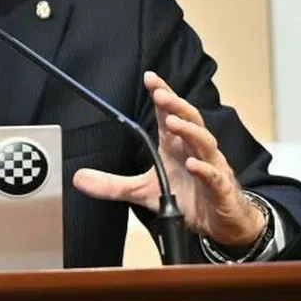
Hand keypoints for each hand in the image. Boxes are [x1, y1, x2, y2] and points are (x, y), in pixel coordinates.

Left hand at [72, 71, 264, 247]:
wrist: (220, 222)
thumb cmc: (187, 197)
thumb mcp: (144, 191)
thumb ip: (113, 184)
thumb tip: (79, 178)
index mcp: (176, 146)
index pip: (170, 113)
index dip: (163, 94)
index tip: (150, 78)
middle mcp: (194, 150)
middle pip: (189, 120)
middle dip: (176, 105)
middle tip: (160, 94)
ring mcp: (211, 167)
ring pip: (204, 142)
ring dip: (189, 130)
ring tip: (173, 122)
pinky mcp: (221, 188)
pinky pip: (214, 175)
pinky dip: (205, 168)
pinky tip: (192, 164)